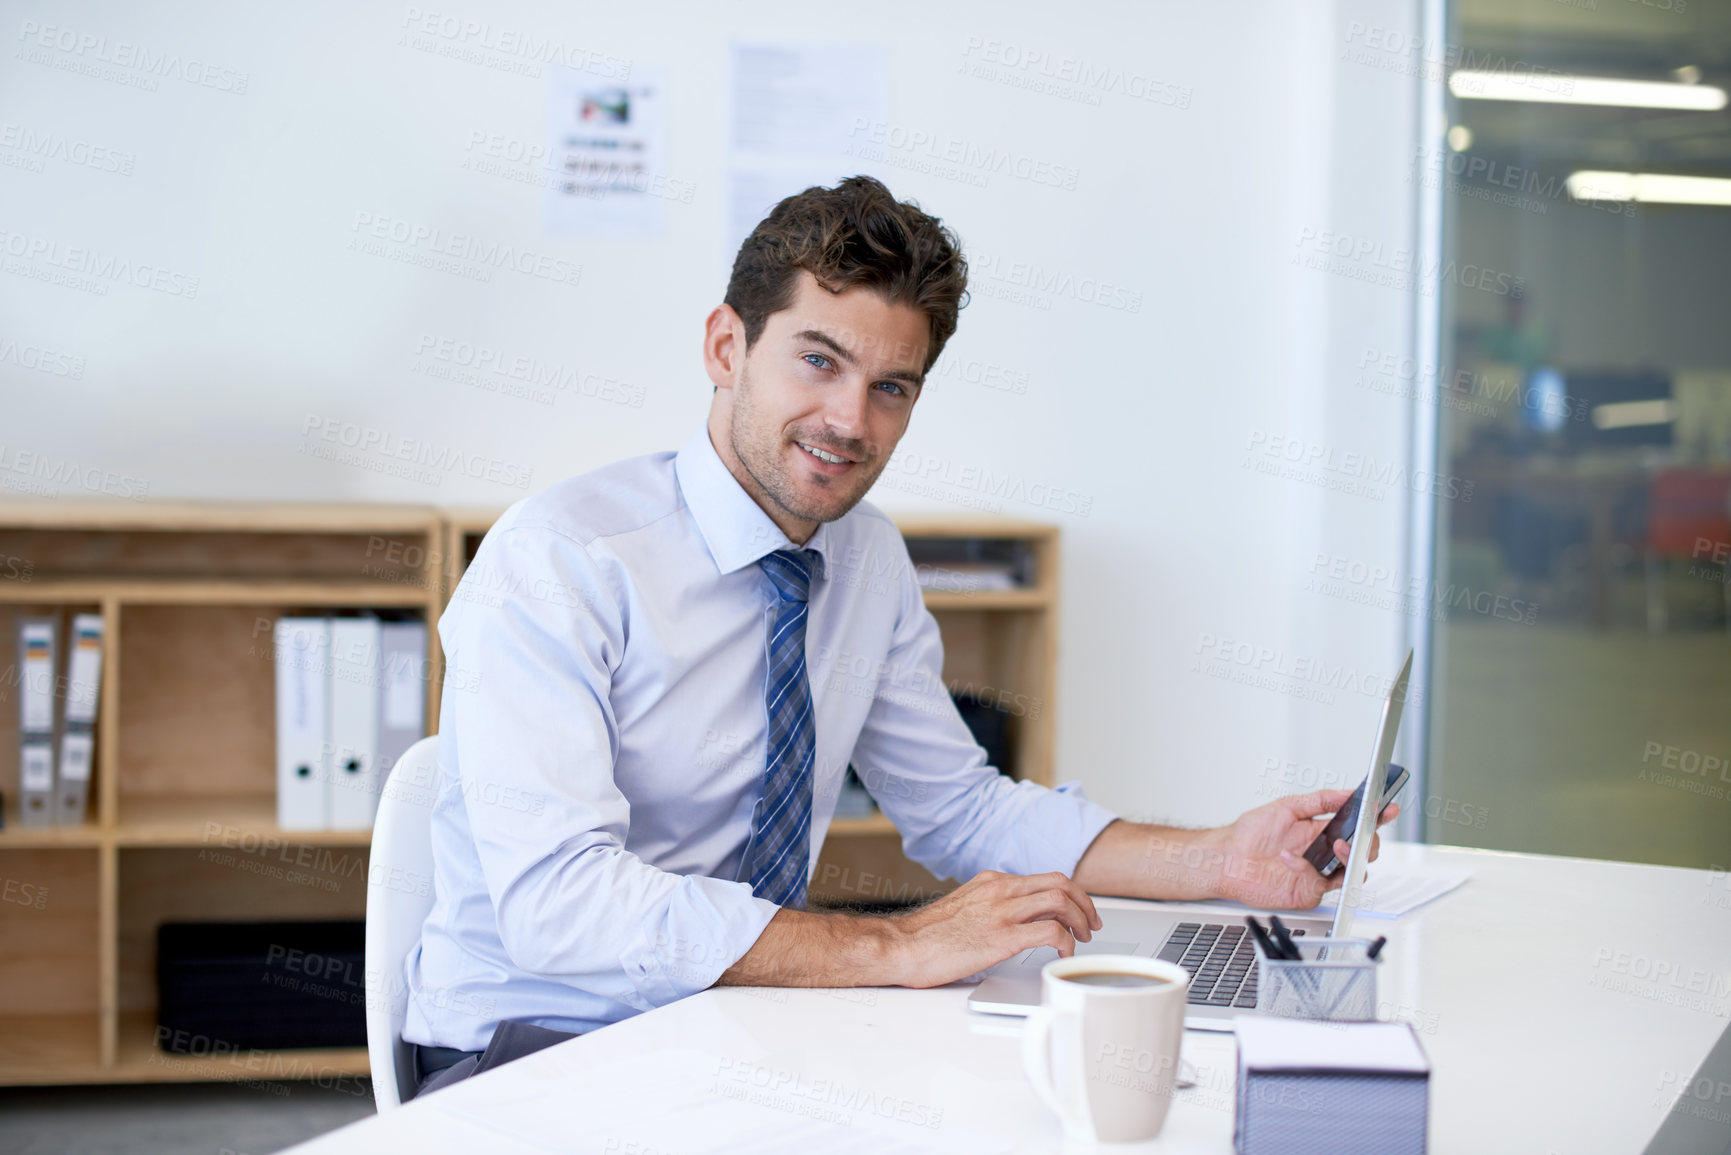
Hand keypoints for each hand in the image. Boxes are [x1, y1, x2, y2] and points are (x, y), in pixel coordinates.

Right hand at [888, 870, 1101, 987]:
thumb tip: (1013, 922)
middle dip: (1085, 904)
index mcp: (992, 881)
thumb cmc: (927, 936)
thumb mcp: (965, 907)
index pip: (1045, 878)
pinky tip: (1062, 955)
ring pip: (1061, 901)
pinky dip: (1066, 942)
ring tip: (1081, 940)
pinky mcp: (1002, 937)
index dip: (1071, 894)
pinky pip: (1050, 931)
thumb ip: (990, 907)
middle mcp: (1000, 890)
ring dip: (1081, 921)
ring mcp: (1002, 911)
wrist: (902, 946)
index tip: (1079, 911)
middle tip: (1091, 925)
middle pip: (1061, 883)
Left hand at [1208, 790, 1398, 910]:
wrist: (1226, 858)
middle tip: (1364, 833)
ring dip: (1350, 858)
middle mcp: (1324, 853)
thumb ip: (1320, 800)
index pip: (1357, 825)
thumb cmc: (1250, 834)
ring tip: (1338, 846)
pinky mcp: (1309, 891)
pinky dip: (1308, 869)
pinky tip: (1290, 858)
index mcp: (1322, 831)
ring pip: (1353, 871)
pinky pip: (1324, 883)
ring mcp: (1319, 873)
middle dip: (1369, 841)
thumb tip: (1347, 793)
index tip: (1388, 809)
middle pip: (1364, 850)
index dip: (1376, 818)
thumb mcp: (1287, 806)